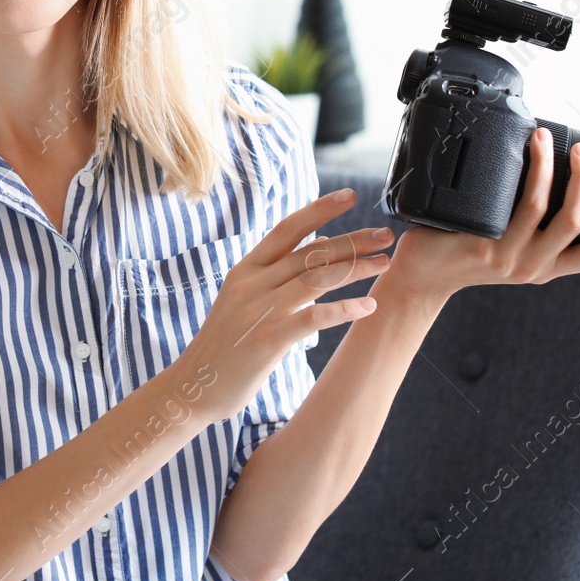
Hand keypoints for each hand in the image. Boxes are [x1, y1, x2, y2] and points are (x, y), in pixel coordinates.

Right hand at [173, 189, 392, 424]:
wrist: (194, 385)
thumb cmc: (225, 344)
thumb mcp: (245, 299)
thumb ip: (278, 274)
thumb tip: (320, 245)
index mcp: (245, 269)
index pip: (287, 229)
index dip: (319, 209)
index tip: (350, 195)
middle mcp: (251, 284)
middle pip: (309, 252)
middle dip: (352, 240)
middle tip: (385, 234)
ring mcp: (258, 311)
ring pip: (315, 279)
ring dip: (355, 269)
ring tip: (385, 264)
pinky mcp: (267, 340)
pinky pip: (313, 318)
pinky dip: (343, 309)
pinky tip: (368, 307)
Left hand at [383, 126, 579, 304]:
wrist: (422, 275)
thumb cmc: (466, 250)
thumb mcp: (511, 246)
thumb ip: (535, 224)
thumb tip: (554, 170)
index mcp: (546, 267)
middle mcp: (531, 266)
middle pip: (575, 221)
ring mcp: (504, 255)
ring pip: (539, 205)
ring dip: (547, 164)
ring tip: (543, 137)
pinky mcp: (478, 243)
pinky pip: (505, 205)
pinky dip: (518, 172)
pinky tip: (514, 152)